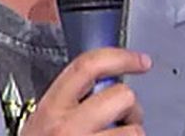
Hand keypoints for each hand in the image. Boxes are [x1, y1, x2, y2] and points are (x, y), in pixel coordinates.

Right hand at [21, 47, 151, 134]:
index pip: (87, 67)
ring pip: (135, 131)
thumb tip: (106, 85)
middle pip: (121, 96)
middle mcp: (67, 128)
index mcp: (50, 110)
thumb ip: (70, 103)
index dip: (120, 57)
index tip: (140, 61)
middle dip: (130, 108)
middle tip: (123, 120)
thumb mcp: (45, 123)